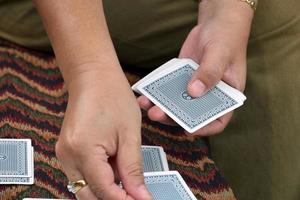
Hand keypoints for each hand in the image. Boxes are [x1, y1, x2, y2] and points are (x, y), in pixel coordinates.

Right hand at [56, 65, 151, 199]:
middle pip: (88, 194)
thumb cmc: (113, 97)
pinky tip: (115, 167)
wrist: (94, 77)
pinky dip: (100, 177)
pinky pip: (82, 174)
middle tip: (136, 194)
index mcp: (82, 150)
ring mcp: (64, 153)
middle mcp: (67, 155)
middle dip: (113, 198)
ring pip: (85, 187)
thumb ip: (133, 169)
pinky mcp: (67, 150)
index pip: (103, 190)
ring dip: (107, 188)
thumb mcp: (129, 134)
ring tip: (128, 178)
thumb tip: (139, 196)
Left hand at [138, 0, 252, 135]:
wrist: (216, 22)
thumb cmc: (226, 38)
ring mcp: (193, 87)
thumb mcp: (221, 55)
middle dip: (173, 117)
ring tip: (146, 104)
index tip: (187, 129)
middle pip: (191, 114)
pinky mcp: (181, 78)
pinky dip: (158, 92)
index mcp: (226, 95)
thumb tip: (194, 92)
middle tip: (157, 114)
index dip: (204, 128)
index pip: (218, 121)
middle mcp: (209, 95)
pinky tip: (145, 92)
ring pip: (177, 103)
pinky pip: (169, 88)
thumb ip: (209, 73)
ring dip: (162, 106)